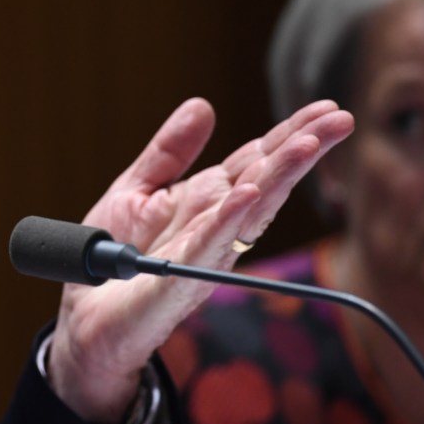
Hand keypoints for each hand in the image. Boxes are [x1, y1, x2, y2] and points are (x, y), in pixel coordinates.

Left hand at [45, 98, 353, 422]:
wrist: (84, 319)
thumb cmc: (111, 258)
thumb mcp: (135, 190)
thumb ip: (168, 151)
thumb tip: (203, 105)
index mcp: (206, 202)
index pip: (256, 161)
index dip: (289, 134)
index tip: (327, 107)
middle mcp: (214, 228)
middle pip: (264, 181)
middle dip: (301, 150)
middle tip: (339, 119)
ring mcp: (200, 256)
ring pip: (248, 213)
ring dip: (278, 178)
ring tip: (307, 146)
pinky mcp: (174, 281)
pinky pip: (204, 248)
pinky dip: (226, 220)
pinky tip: (247, 195)